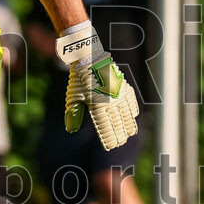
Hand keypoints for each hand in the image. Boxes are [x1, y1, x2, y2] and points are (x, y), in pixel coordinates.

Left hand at [55, 23, 138, 150]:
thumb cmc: (79, 79)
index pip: (106, 128)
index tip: (110, 146)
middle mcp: (111, 102)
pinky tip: (133, 116)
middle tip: (121, 143)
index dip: (109, 139)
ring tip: (130, 134)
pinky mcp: (123, 86)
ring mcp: (119, 94)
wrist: (89, 57)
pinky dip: (133, 110)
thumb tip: (70, 130)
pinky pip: (131, 101)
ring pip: (127, 114)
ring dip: (128, 125)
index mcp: (98, 106)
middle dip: (120, 135)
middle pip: (118, 124)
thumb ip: (73, 114)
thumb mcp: (73, 96)